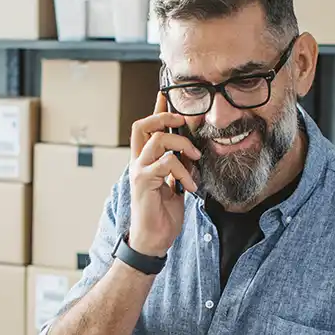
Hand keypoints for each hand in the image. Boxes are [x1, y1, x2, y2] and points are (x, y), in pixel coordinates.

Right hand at [127, 92, 200, 257]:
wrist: (153, 241)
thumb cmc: (163, 216)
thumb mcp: (176, 186)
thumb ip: (180, 168)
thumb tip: (192, 152)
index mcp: (145, 162)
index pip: (147, 128)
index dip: (157, 108)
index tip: (166, 92)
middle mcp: (138, 163)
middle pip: (142, 124)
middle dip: (164, 116)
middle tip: (184, 122)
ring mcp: (139, 172)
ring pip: (157, 139)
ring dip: (181, 145)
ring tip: (196, 159)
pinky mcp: (143, 182)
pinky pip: (166, 164)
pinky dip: (183, 172)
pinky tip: (190, 186)